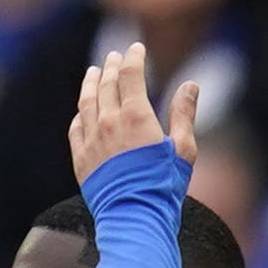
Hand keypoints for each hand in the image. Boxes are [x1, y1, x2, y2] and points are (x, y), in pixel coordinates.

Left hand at [69, 42, 199, 185]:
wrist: (134, 218)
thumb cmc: (165, 188)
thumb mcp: (184, 151)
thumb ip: (184, 115)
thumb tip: (191, 86)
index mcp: (136, 117)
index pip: (130, 75)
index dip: (133, 58)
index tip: (136, 48)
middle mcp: (109, 122)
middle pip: (107, 84)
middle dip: (112, 67)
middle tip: (114, 56)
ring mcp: (91, 140)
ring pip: (87, 102)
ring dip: (91, 83)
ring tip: (94, 72)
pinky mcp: (81, 159)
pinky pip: (76, 128)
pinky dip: (80, 114)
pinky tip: (83, 110)